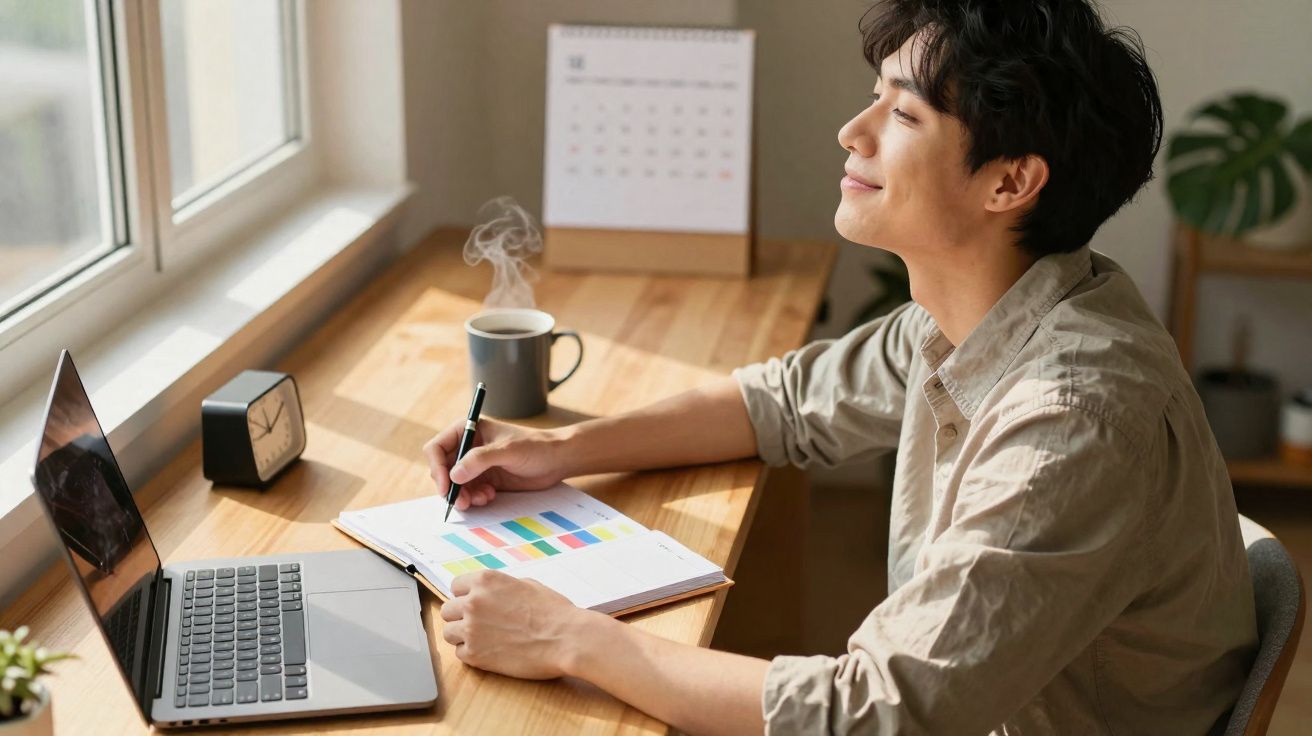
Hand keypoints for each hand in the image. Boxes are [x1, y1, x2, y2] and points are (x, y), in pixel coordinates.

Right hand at [422, 418, 572, 509]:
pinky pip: (468, 493)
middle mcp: (468, 447)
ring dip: (463, 496)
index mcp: (468, 430)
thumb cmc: (536, 447)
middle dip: (450, 487)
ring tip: (481, 499)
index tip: (446, 486)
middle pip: (443, 470)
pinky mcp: (485, 479)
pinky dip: (474, 498)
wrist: (557, 460)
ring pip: (455, 485)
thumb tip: (454, 475)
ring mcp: (476, 465)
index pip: (437, 448)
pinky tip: (489, 496)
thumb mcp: (508, 450)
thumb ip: (480, 460)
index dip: (437, 468)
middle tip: (462, 501)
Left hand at [439, 569, 597, 678]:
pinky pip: (459, 653)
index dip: (466, 595)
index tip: (475, 603)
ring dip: (462, 635)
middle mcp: (472, 602)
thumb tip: (489, 592)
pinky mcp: (475, 655)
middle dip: (461, 616)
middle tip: (479, 623)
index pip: (456, 586)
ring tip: (483, 639)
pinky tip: (490, 651)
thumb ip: (500, 587)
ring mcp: (471, 629)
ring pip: (448, 632)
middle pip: (448, 610)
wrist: (565, 638)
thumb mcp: (526, 584)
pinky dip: (471, 653)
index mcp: (485, 580)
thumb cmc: (553, 611)